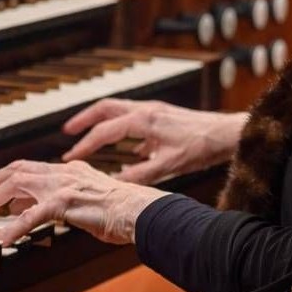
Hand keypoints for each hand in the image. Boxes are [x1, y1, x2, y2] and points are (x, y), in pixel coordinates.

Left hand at [0, 159, 168, 245]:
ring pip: (20, 185)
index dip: (8, 176)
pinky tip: (3, 239)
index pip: (32, 166)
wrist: (142, 212)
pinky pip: (32, 215)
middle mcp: (66, 173)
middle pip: (20, 169)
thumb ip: (69, 200)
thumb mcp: (91, 200)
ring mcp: (65, 186)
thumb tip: (47, 209)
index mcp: (72, 171)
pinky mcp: (66, 203)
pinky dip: (14, 227)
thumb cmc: (124, 212)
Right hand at [61, 99, 246, 183]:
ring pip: (118, 108)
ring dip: (100, 119)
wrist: (224, 133)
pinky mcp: (161, 114)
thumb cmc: (199, 148)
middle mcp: (145, 110)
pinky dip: (120, 125)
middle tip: (67, 131)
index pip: (104, 132)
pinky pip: (132, 116)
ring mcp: (153, 110)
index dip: (84, 145)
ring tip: (86, 132)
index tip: (69, 157)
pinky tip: (124, 145)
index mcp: (143, 121)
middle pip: (105, 108)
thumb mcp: (167, 166)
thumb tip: (114, 183)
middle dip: (84, 119)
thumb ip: (139, 174)